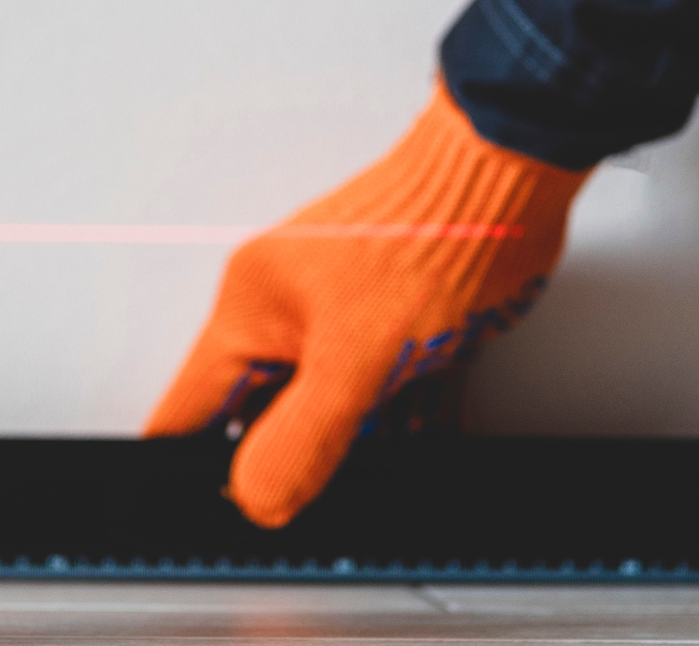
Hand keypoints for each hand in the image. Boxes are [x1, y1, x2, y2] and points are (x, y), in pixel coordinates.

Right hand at [144, 79, 589, 526]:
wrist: (509, 181)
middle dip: (285, 466)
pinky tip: (421, 443)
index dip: (189, 471)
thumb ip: (300, 436)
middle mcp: (288, 312)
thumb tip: (258, 499)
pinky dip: (403, 426)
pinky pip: (386, 395)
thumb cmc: (428, 235)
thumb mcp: (354, 357)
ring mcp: (344, 318)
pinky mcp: (399, 325)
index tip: (210, 518)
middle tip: (307, 507)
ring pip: (329, 410)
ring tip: (375, 475)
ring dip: (353, 449)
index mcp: (250, 310)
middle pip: (261, 417)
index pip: (190, 408)